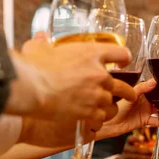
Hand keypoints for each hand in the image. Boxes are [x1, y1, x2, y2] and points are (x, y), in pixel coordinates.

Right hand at [7, 38, 134, 125]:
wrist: (31, 89)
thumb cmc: (34, 66)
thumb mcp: (39, 48)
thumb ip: (43, 43)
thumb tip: (39, 38)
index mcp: (92, 54)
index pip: (122, 54)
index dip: (124, 59)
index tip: (124, 63)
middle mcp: (100, 74)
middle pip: (124, 85)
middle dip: (128, 91)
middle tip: (128, 94)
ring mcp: (97, 95)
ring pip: (113, 104)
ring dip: (110, 107)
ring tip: (107, 110)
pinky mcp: (90, 112)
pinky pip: (101, 118)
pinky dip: (97, 120)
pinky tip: (91, 119)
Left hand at [96, 80, 158, 139]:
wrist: (108, 124)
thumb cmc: (114, 107)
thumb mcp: (129, 95)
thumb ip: (141, 88)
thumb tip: (154, 82)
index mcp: (141, 91)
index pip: (156, 87)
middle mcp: (145, 100)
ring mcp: (145, 110)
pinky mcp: (145, 120)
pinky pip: (157, 121)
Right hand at [110, 134, 152, 158]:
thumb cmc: (133, 152)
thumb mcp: (135, 145)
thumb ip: (143, 144)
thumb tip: (156, 144)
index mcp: (128, 142)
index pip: (130, 139)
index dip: (136, 138)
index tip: (143, 138)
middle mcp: (126, 149)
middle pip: (135, 150)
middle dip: (145, 151)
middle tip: (153, 151)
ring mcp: (127, 157)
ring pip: (137, 157)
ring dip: (147, 157)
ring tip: (154, 157)